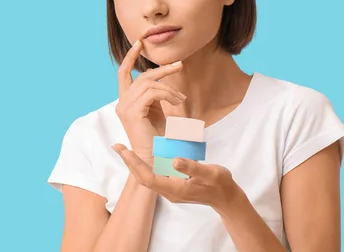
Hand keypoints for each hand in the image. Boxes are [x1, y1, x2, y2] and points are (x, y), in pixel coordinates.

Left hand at [111, 144, 244, 212]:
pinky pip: (153, 175)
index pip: (149, 178)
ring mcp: (170, 189)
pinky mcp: (172, 185)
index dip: (135, 164)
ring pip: (146, 177)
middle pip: (143, 178)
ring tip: (124, 149)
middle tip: (117, 146)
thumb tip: (174, 160)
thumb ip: (193, 167)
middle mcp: (169, 191)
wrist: (226, 197)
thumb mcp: (211, 173)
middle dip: (129, 163)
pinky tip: (141, 155)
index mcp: (176, 188)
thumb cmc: (220, 184)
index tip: (125, 151)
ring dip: (134, 164)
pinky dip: (144, 165)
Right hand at [115, 39, 186, 160]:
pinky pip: (152, 93)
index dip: (130, 57)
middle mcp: (122, 103)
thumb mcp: (157, 111)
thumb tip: (164, 80)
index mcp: (125, 101)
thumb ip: (156, 95)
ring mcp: (125, 107)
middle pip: (141, 76)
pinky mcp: (133, 112)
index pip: (123, 73)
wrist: (155, 159)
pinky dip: (167, 95)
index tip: (139, 43)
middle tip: (180, 65)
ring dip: (168, 87)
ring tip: (180, 99)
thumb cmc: (158, 139)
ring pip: (148, 83)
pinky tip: (176, 103)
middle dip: (162, 69)